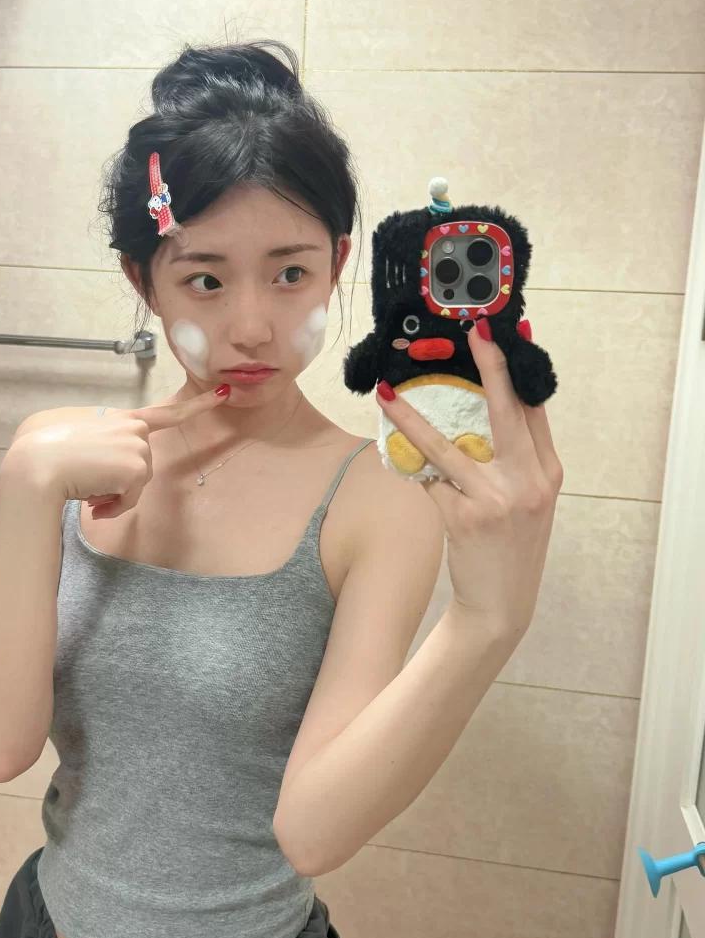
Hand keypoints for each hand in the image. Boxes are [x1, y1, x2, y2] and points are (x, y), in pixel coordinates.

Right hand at [5, 386, 230, 516]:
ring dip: (112, 496)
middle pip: (142, 468)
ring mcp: (138, 447)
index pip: (164, 413)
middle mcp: (134, 428)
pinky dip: (112, 507)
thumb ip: (98, 440)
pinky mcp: (137, 468)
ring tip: (84, 487)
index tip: (223, 394)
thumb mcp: (72, 434)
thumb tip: (105, 462)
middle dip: (119, 483)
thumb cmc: (41, 449)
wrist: (35, 466)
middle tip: (87, 482)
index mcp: (119, 418)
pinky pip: (130, 499)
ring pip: (136, 485)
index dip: (196, 406)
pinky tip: (90, 499)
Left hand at [375, 322, 562, 642]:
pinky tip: (391, 451)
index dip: (520, 370)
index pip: (534, 410)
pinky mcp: (465, 517)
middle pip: (508, 411)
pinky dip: (410, 467)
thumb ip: (516, 460)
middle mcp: (528, 482)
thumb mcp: (528, 502)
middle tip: (475, 331)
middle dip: (492, 366)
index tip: (509, 335)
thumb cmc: (511, 549)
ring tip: (388, 394)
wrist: (503, 606)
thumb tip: (486, 414)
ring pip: (448, 444)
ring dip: (412, 418)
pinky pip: (429, 480)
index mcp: (548, 474)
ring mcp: (497, 499)